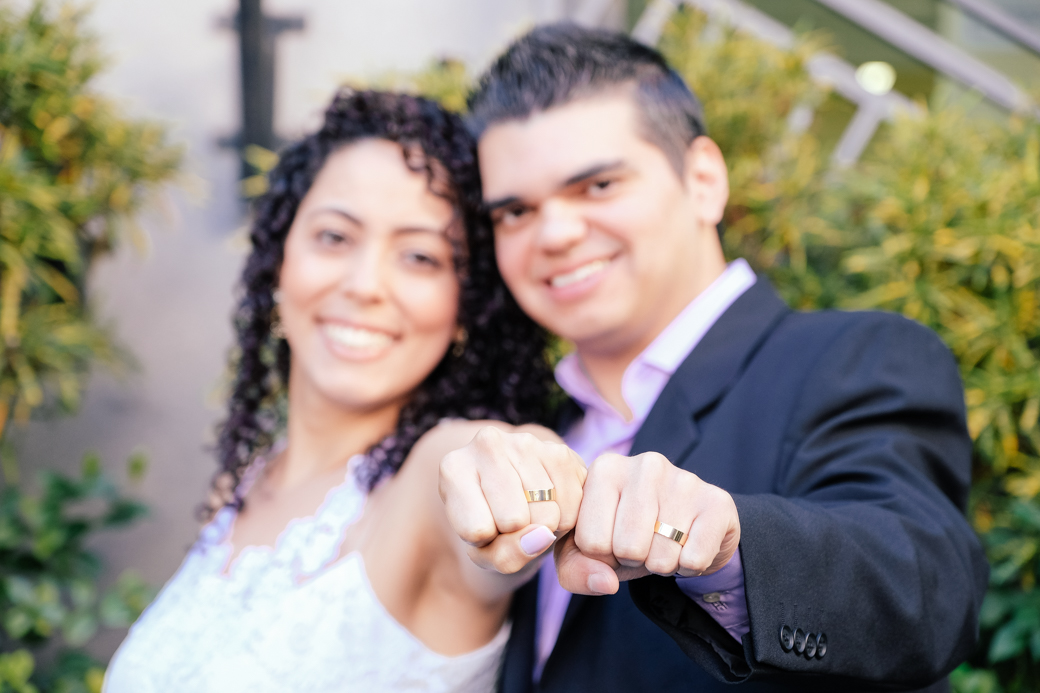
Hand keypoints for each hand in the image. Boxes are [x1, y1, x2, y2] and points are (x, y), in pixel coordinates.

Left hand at [439, 425, 587, 573]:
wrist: (515, 496)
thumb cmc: (492, 528)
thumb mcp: (485, 554)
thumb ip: (506, 556)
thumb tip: (544, 535)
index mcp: (453, 467)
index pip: (477, 530)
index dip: (486, 542)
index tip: (484, 526)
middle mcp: (487, 443)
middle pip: (513, 520)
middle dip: (517, 534)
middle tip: (510, 521)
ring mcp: (526, 441)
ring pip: (546, 515)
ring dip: (543, 528)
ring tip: (530, 513)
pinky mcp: (560, 450)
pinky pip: (572, 507)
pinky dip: (565, 519)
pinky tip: (550, 505)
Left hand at [555, 451, 739, 595]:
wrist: (687, 525)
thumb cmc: (627, 533)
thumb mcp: (590, 551)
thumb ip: (576, 568)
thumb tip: (604, 582)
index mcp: (606, 468)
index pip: (590, 541)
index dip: (602, 556)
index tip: (613, 539)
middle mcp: (645, 465)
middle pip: (627, 548)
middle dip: (633, 560)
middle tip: (643, 543)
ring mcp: (684, 479)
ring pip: (661, 557)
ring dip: (662, 565)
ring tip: (664, 542)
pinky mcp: (717, 501)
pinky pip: (694, 559)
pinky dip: (689, 567)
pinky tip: (688, 545)